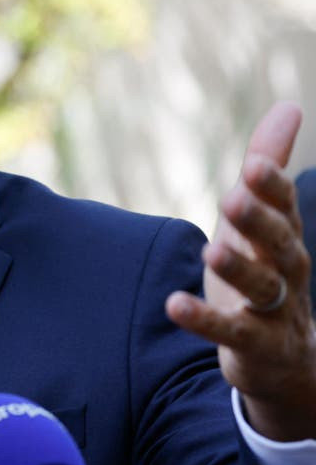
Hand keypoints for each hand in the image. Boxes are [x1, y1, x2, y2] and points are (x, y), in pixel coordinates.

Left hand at [166, 101, 315, 441]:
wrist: (285, 357)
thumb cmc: (265, 271)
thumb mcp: (262, 219)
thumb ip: (271, 166)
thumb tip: (290, 106)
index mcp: (284, 236)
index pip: (284, 207)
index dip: (271, 187)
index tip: (252, 164)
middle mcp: (287, 271)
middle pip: (280, 244)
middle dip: (259, 221)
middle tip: (233, 198)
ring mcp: (275, 311)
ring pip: (262, 287)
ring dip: (238, 268)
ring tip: (211, 251)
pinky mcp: (254, 345)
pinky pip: (231, 332)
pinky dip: (204, 320)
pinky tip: (174, 304)